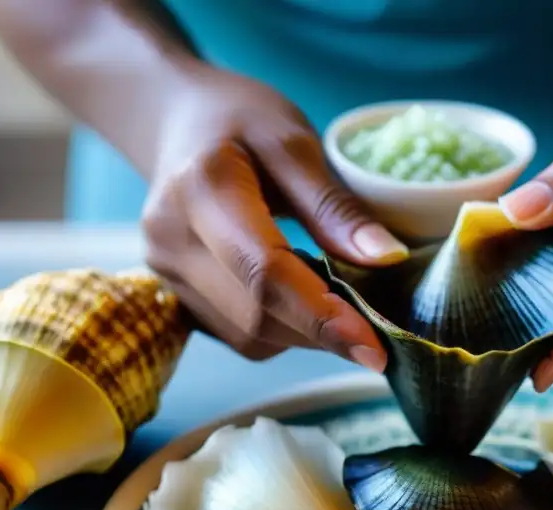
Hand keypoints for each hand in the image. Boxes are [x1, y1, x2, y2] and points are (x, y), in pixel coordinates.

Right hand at [141, 65, 407, 367]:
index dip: (321, 316)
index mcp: (202, 188)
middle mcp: (171, 239)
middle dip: (322, 332)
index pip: (264, 272)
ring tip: (344, 310)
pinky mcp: (174, 294)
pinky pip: (238, 335)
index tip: (375, 346)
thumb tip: (387, 259)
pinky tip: (302, 301)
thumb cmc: (240, 121)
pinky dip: (282, 330)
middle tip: (379, 333)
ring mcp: (165, 272)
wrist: (174, 120)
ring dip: (306, 336)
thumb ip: (336, 206)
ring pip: (249, 335)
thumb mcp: (295, 142)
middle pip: (257, 314)